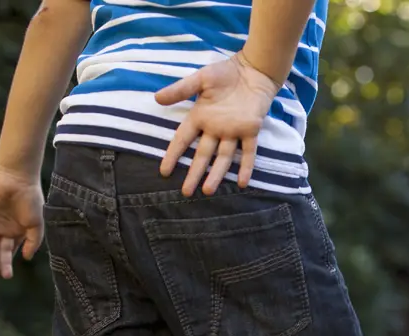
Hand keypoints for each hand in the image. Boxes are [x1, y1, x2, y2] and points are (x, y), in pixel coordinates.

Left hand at [0, 167, 44, 279]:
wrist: (18, 180)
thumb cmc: (31, 200)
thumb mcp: (37, 224)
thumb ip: (33, 241)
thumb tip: (27, 258)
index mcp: (19, 231)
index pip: (12, 250)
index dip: (11, 261)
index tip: (11, 273)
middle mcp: (5, 229)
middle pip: (1, 249)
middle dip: (2, 262)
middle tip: (4, 274)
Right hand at [155, 52, 280, 196]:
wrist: (251, 70)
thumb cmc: (224, 74)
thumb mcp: (199, 79)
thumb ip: (180, 90)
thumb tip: (157, 99)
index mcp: (200, 117)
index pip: (183, 140)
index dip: (173, 155)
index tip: (164, 171)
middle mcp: (215, 128)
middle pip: (202, 155)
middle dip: (194, 173)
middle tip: (186, 192)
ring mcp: (233, 131)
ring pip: (223, 157)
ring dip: (216, 174)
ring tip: (208, 191)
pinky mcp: (250, 130)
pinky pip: (248, 152)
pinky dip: (246, 167)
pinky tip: (241, 182)